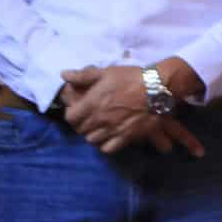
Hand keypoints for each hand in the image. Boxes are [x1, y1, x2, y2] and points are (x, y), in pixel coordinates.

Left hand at [60, 66, 204, 156]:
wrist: (157, 88)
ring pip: (92, 140)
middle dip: (83, 125)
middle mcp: (98, 119)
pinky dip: (106, 145)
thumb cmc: (131, 78)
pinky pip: (108, 148)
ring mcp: (112, 130)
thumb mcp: (106, 72)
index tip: (79, 111)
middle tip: (90, 119)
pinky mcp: (126, 137)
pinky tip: (111, 137)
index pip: (70, 118)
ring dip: (94, 135)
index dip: (73, 114)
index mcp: (91, 103)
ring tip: (100, 129)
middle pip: (80, 130)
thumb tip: (63, 75)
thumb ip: (83, 76)